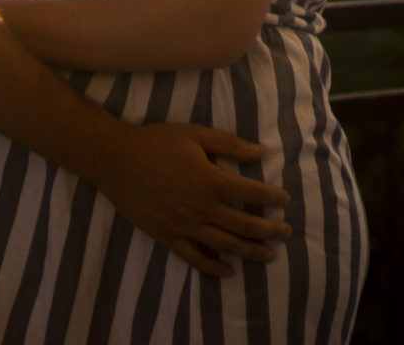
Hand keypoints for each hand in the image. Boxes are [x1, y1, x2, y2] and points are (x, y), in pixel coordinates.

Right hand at [95, 122, 291, 276]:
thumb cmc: (156, 142)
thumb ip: (229, 143)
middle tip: (287, 233)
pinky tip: (228, 270)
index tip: (285, 200)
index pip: (252, 193)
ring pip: (226, 245)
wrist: (116, 160)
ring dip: (252, 252)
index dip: (273, 197)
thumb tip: (261, 150)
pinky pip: (195, 258)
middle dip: (271, 230)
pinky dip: (214, 267)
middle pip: (245, 225)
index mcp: (211, 180)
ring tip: (270, 255)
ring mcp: (185, 225)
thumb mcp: (194, 134)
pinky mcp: (168, 236)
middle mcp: (202, 207)